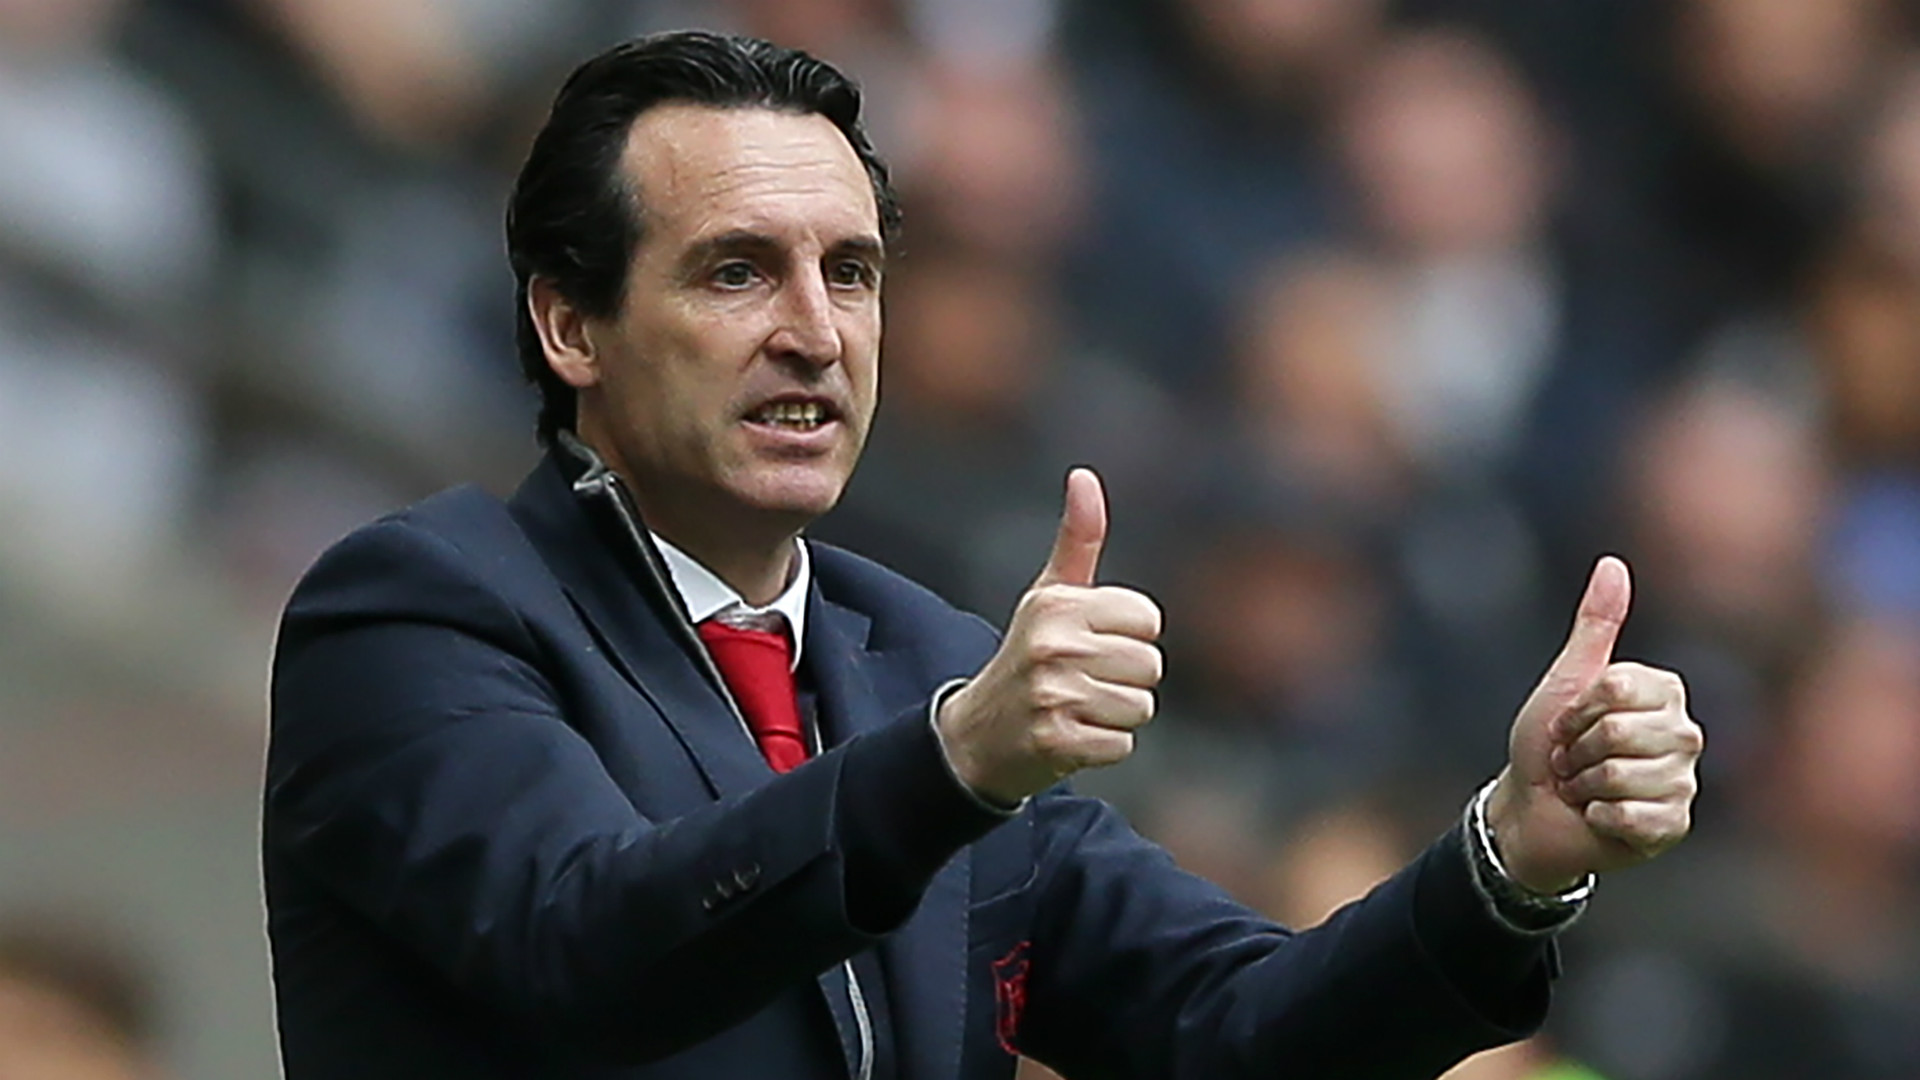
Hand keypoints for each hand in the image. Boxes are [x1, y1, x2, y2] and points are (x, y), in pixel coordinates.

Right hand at [936, 468, 1163, 804]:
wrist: (976, 735)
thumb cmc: (1028, 656)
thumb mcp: (1048, 595)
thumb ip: (1077, 539)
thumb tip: (1084, 475)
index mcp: (1056, 605)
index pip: (1148, 620)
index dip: (1129, 636)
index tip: (1092, 644)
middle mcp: (1052, 646)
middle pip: (1150, 665)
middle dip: (1126, 679)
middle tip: (1083, 682)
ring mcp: (1052, 696)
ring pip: (1140, 706)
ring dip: (1116, 715)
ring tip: (1078, 709)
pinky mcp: (1056, 743)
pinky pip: (1122, 745)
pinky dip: (1103, 747)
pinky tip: (1071, 736)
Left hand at [1487, 556, 1703, 892]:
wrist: (1532, 810)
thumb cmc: (1547, 744)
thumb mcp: (1566, 679)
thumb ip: (1595, 625)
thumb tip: (1612, 563)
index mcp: (1664, 693)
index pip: (1617, 689)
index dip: (1578, 709)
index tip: (1569, 722)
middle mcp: (1684, 734)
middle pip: (1619, 731)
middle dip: (1578, 748)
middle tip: (1573, 758)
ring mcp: (1683, 782)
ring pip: (1624, 774)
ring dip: (1585, 784)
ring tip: (1584, 786)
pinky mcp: (1673, 825)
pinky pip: (1633, 815)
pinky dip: (1599, 816)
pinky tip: (1599, 816)